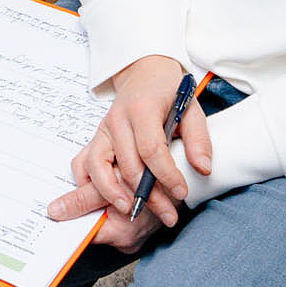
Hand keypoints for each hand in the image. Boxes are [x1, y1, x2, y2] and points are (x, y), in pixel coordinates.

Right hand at [47, 54, 209, 231]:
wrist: (144, 73)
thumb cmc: (168, 91)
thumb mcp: (191, 108)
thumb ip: (198, 139)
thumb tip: (202, 169)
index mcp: (142, 109)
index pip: (151, 148)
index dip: (166, 174)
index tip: (181, 192)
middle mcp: (117, 120)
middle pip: (128, 164)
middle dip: (148, 194)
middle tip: (168, 214)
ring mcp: (103, 129)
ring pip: (98, 166)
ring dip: (112, 192)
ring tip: (129, 210)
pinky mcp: (95, 138)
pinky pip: (83, 163)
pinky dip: (89, 183)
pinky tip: (104, 199)